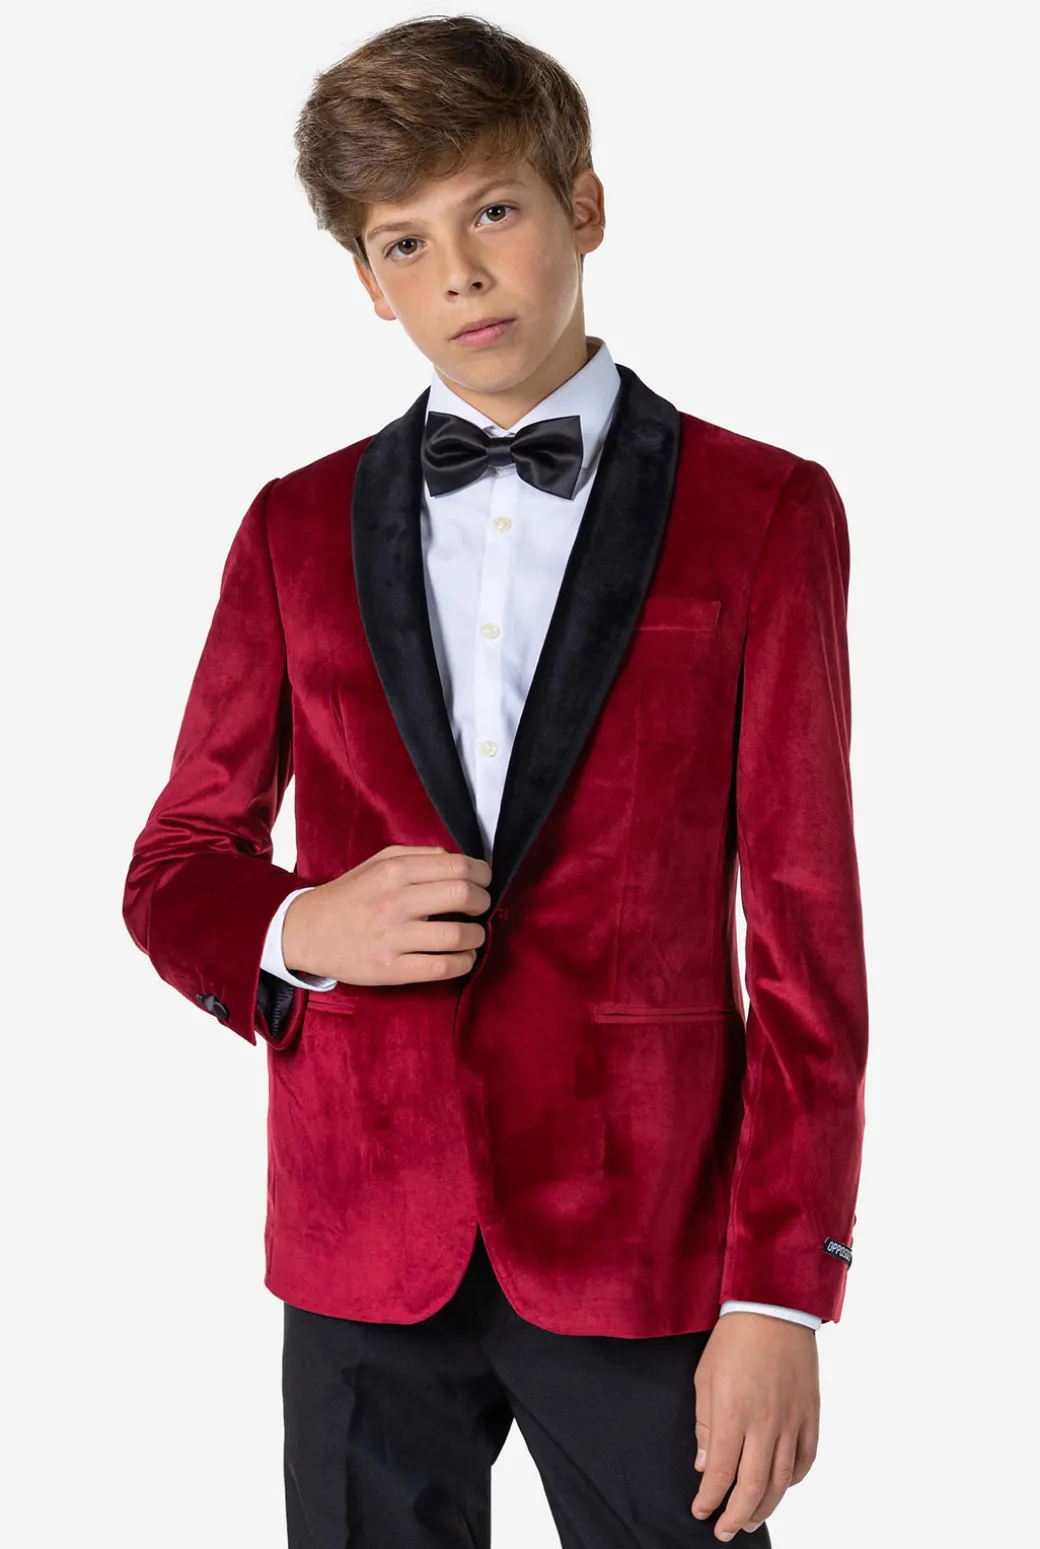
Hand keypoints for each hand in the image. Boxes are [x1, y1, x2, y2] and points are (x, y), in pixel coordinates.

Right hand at [282, 844, 491, 986]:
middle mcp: (395, 902)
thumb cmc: (350, 894)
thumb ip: (419, 856)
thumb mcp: (379, 862)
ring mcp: (393, 938)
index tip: (485, 880)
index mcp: (394, 871)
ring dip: (477, 935)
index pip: (457, 867)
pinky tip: (464, 956)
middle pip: (462, 896)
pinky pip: (441, 967)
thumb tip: (460, 862)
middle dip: (483, 901)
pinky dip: (464, 962)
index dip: (482, 874)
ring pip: (457, 935)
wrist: (307, 931)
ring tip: (474, 933)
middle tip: (481, 905)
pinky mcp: (391, 970)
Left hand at [690, 1311, 819, 1538]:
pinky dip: (793, 1480)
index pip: (721, 1473)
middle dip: (736, 1516)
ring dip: (765, 1506)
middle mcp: (765, 1424)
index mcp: (733, 1414)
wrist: (774, 1308)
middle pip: (752, 1487)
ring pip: (781, 1480)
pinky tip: (780, 1486)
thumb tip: (706, 1465)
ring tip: (751, 1519)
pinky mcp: (811, 1414)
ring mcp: (792, 1421)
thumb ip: (706, 1425)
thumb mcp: (705, 1378)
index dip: (710, 1499)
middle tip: (724, 1530)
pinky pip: (805, 1459)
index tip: (700, 1510)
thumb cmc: (733, 1340)